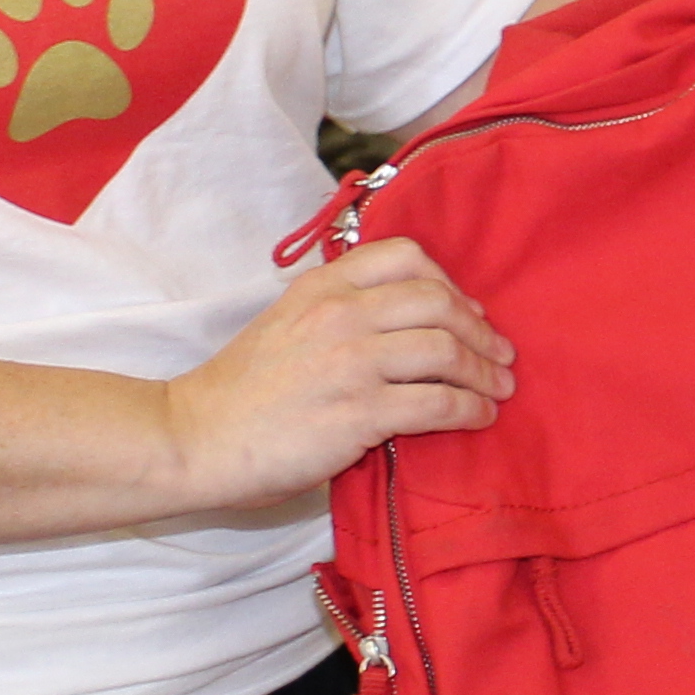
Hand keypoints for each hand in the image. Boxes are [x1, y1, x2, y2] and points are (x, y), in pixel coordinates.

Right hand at [161, 237, 518, 505]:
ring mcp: (352, 362)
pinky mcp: (361, 413)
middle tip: (499, 354)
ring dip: (485, 372)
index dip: (448, 281)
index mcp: (321, 286)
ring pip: (447, 351)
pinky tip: (479, 417)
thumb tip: (401, 324)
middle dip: (480, 330)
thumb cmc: (238, 391)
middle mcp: (340, 313)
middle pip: (438, 302)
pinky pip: (439, 403)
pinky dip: (471, 409)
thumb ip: (336, 311)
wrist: (194, 438)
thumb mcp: (284, 322)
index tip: (466, 310)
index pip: (405, 256)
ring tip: (499, 389)